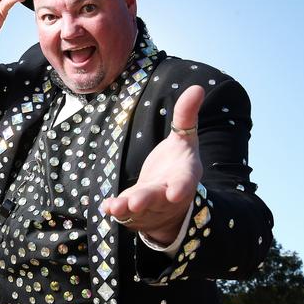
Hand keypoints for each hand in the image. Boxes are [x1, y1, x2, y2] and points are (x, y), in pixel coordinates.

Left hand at [101, 85, 205, 244]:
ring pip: (140, 210)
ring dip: (127, 208)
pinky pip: (126, 215)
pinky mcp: (135, 215)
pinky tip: (106, 207)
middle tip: (136, 202)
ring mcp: (151, 208)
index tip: (175, 193)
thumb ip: (186, 117)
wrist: (172, 200)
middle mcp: (167, 195)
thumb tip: (197, 87)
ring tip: (115, 207)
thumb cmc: (177, 164)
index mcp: (183, 176)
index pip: (185, 182)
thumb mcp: (184, 140)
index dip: (181, 188)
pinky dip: (116, 211)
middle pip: (157, 198)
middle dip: (146, 200)